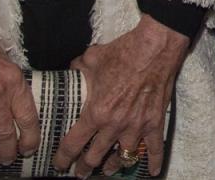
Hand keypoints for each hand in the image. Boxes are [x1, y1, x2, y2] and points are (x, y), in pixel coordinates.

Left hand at [53, 15, 187, 177]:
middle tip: (80, 172)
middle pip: (95, 156)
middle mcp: (115, 125)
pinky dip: (153, 162)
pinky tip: (151, 172)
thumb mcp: (93, 58)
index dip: (63, 157)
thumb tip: (71, 71)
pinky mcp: (155, 122)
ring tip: (108, 169)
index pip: (74, 143)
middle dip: (85, 167)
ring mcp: (136, 126)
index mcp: (96, 112)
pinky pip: (154, 149)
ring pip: (122, 158)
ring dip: (113, 166)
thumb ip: (78, 68)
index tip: (59, 163)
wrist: (154, 47)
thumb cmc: (123, 52)